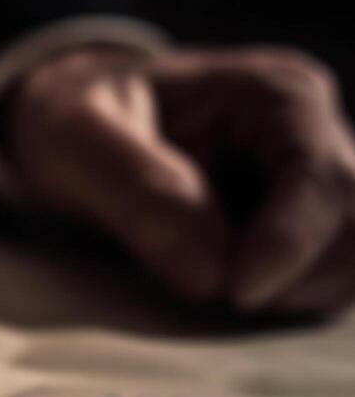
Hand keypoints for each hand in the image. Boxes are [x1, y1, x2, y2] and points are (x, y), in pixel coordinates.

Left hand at [4, 46, 354, 313]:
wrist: (68, 125)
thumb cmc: (73, 120)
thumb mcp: (77, 141)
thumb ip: (141, 194)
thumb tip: (210, 275)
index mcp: (275, 95)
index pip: (322, 176)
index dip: (291, 243)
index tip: (235, 293)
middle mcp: (315, 134)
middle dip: (302, 275)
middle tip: (223, 301)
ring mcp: (314, 184)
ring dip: (305, 292)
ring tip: (225, 296)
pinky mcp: (303, 228)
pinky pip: (331, 278)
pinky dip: (296, 300)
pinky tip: (236, 297)